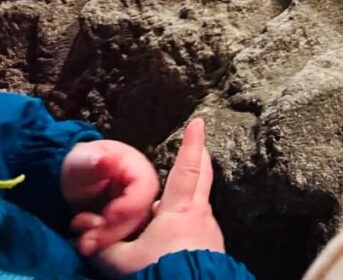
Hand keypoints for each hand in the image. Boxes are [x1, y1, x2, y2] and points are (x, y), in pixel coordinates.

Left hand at [61, 138, 159, 252]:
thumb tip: (105, 160)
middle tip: (87, 240)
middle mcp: (142, 192)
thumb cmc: (82, 165)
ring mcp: (136, 210)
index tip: (107, 216)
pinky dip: (102, 246)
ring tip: (82, 241)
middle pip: (140, 216)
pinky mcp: (126, 226)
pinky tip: (84, 240)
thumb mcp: (83, 160)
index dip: (130, 205)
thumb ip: (93, 161)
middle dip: (113, 231)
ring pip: (131, 233)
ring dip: (106, 242)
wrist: (75, 181)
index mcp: (139, 170)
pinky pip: (122, 242)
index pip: (146, 189)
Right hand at [79, 117, 225, 277]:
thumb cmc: (155, 276)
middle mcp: (200, 216)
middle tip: (198, 145)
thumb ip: (105, 245)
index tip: (198, 122)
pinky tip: (168, 244)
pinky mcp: (213, 251)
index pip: (187, 169)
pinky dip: (184, 229)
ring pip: (195, 210)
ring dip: (182, 206)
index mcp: (180, 211)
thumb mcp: (120, 263)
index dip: (192, 144)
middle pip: (202, 179)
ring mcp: (210, 233)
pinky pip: (196, 232)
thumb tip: (86, 234)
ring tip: (158, 216)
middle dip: (199, 159)